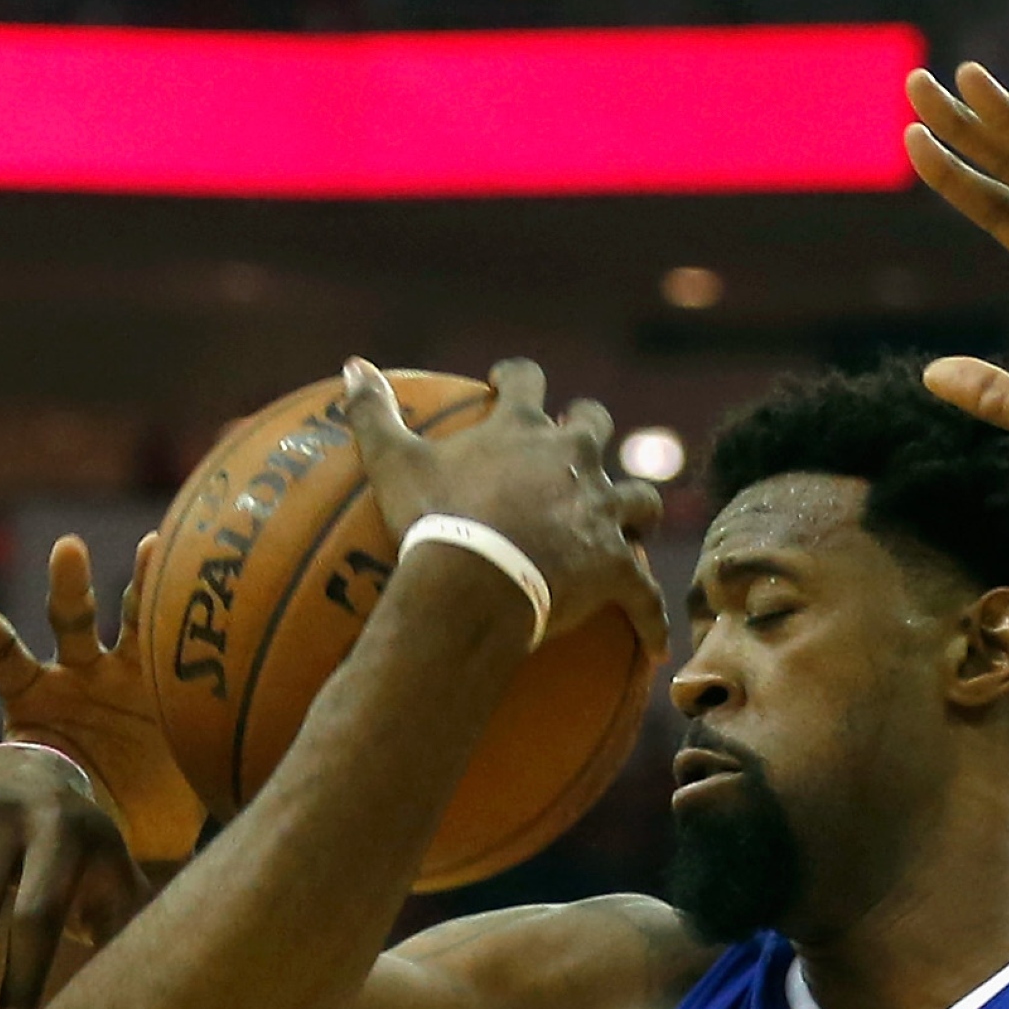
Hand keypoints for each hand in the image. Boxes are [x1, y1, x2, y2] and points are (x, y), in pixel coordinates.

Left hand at [0, 532, 208, 865]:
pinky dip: (182, 614)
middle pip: (69, 618)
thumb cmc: (63, 818)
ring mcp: (126, 673)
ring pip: (131, 618)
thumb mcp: (17, 789)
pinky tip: (197, 581)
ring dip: (140, 584)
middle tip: (69, 550)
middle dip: (69, 584)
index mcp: (32, 696)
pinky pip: (175, 646)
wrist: (130, 848)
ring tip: (156, 549)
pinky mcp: (170, 685)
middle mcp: (77, 672)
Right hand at [342, 356, 669, 667]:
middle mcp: (573, 460)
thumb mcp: (393, 462)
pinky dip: (651, 616)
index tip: (508, 382)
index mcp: (522, 430)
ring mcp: (601, 513)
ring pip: (639, 498)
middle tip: (577, 440)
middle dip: (588, 428)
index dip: (518, 377)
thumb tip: (352, 365)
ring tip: (631, 526)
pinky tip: (655, 644)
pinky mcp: (617, 568)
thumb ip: (374, 412)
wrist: (475, 581)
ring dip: (635, 510)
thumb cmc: (434, 521)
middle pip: (594, 426)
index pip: (526, 380)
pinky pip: (644, 594)